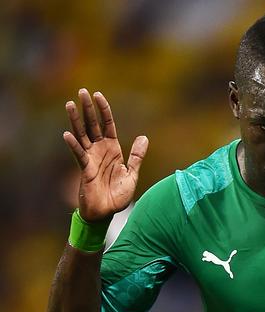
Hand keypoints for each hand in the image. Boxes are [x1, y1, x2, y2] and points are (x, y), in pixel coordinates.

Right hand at [63, 89, 148, 221]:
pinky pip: (78, 154)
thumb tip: (144, 137)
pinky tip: (67, 135)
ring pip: (82, 135)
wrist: (108, 212)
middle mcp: (99, 150)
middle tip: (82, 91)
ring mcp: (91, 158)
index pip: (107, 124)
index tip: (98, 95)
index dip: (103, 110)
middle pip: (92, 125)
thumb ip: (136, 156)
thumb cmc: (118, 195)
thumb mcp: (132, 174)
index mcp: (112, 149)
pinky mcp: (85, 169)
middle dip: (88, 108)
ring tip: (70, 104)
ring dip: (76, 120)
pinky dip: (73, 145)